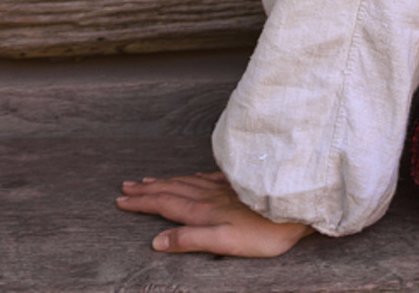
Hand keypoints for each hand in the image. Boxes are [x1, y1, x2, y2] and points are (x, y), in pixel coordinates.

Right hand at [117, 170, 313, 255]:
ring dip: (165, 181)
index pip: (165, 204)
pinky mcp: (238, 183)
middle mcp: (210, 195)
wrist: (297, 209)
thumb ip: (191, 240)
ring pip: (187, 181)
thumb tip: (157, 241)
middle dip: (147, 189)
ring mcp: (224, 187)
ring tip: (149, 180)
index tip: (121, 199)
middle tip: (126, 186)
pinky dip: (190, 177)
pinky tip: (192, 175)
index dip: (142, 202)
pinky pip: (206, 177)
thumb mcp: (225, 243)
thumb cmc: (264, 232)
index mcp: (203, 210)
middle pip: (172, 189)